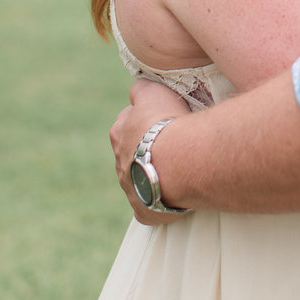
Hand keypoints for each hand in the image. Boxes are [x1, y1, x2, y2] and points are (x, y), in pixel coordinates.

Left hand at [110, 79, 190, 224]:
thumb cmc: (167, 123)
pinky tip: (175, 194)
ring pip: (141, 179)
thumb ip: (141, 89)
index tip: (161, 120)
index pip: (127, 123)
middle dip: (146, 149)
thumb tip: (137, 90)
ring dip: (155, 173)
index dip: (145, 121)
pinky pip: (151, 205)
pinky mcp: (143, 210)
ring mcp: (130, 189)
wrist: (180, 161)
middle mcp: (119, 163)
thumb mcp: (153, 91)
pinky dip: (160, 200)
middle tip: (170, 144)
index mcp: (119, 133)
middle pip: (132, 153)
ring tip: (178, 168)